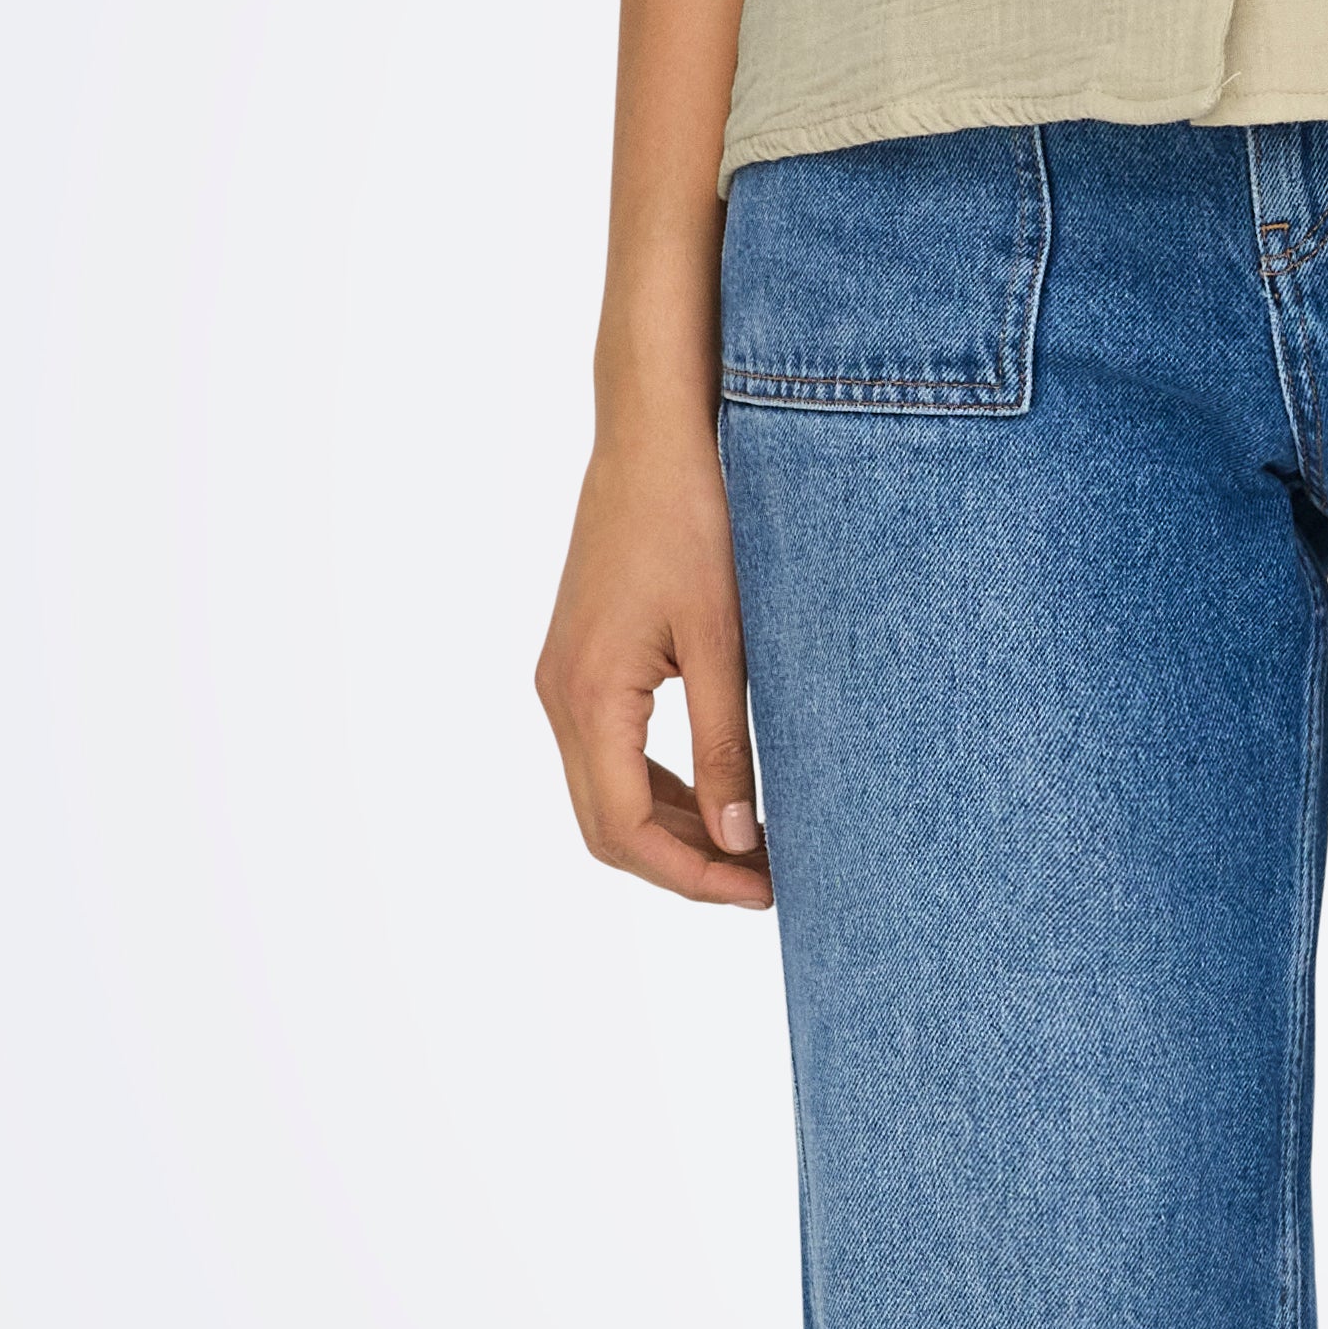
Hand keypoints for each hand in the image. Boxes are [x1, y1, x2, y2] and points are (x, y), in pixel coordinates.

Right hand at [534, 381, 774, 908]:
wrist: (651, 438)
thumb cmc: (693, 521)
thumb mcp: (725, 641)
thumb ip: (728, 746)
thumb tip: (739, 841)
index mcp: (589, 696)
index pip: (625, 830)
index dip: (693, 876)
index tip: (763, 891)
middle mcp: (559, 696)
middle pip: (607, 826)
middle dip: (684, 865)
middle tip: (767, 881)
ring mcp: (562, 680)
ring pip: (604, 795)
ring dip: (672, 831)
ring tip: (752, 846)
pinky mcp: (580, 663)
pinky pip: (607, 754)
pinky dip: (657, 788)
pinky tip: (717, 793)